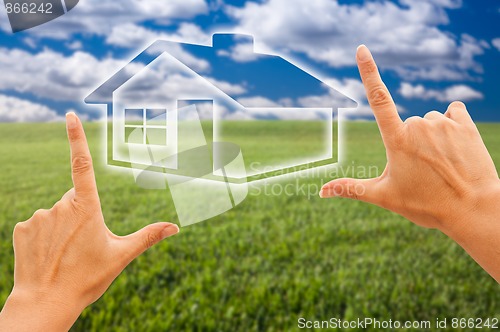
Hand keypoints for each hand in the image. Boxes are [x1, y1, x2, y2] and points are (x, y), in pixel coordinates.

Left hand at [0, 112, 178, 330]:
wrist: (46, 303)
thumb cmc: (86, 279)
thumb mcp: (121, 256)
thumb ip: (148, 236)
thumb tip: (176, 227)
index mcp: (87, 208)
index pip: (83, 164)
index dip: (77, 138)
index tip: (70, 115)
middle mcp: (60, 206)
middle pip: (75, 200)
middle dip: (81, 216)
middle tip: (84, 246)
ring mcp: (38, 217)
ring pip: (56, 213)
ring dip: (62, 228)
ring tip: (65, 255)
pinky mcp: (22, 228)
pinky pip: (38, 225)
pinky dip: (44, 236)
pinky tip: (47, 256)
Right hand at [320, 45, 499, 280]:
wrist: (473, 209)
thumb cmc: (427, 205)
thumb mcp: (385, 197)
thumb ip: (351, 188)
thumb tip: (321, 191)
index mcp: (397, 140)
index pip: (378, 99)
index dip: (368, 72)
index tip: (361, 49)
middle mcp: (419, 125)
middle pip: (408, 123)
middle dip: (411, 141)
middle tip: (422, 170)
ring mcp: (444, 123)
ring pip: (430, 120)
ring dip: (432, 135)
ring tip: (441, 163)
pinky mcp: (465, 124)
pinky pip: (453, 112)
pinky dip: (452, 124)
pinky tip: (456, 146)